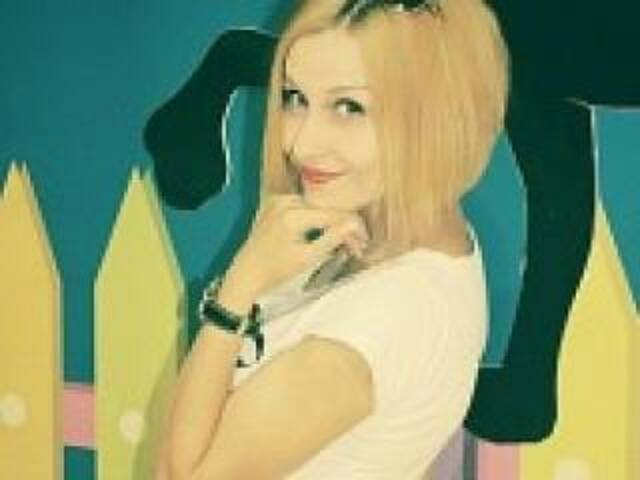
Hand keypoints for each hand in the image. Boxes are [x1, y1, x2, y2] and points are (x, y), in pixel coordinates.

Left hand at [224, 194, 369, 298]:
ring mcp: (277, 201)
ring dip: (330, 223)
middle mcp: (285, 202)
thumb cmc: (275, 271)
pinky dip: (314, 219)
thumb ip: (332, 239)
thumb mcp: (308, 258)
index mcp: (293, 215)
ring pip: (315, 208)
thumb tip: (354, 224)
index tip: (364, 242)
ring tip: (343, 242)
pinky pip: (302, 208)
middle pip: (325, 209)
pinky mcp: (273, 205)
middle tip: (357, 245)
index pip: (333, 215)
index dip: (352, 227)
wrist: (246, 274)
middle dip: (342, 226)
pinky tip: (324, 233)